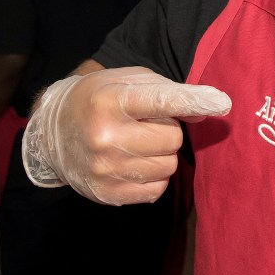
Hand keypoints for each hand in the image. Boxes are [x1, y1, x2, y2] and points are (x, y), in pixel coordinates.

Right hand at [22, 66, 230, 204]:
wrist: (52, 132)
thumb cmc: (100, 98)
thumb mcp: (129, 81)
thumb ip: (170, 91)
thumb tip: (207, 112)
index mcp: (110, 100)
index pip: (162, 101)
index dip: (195, 100)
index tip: (222, 103)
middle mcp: (104, 136)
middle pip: (172, 139)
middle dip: (168, 131)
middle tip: (145, 124)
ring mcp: (103, 169)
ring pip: (168, 166)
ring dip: (162, 154)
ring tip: (138, 142)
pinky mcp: (106, 194)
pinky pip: (157, 190)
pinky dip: (155, 177)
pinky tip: (135, 162)